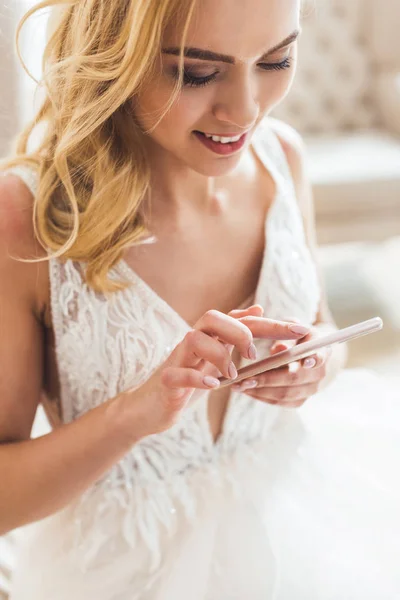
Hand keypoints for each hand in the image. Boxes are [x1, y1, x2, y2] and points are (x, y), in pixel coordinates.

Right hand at [127, 308, 310, 436]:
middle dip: (239, 330)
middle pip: (213, 318)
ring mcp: (177, 359)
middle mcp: (192, 342)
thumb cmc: (187, 380)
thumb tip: (258, 309)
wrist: (152, 406)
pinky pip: (178, 373)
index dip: (271, 324)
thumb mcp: (216, 357)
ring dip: (218, 354)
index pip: (242, 320)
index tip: (300, 331)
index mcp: (209, 337)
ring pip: (193, 338)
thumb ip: (235, 335)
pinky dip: (196, 378)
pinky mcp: (166, 381)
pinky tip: (211, 386)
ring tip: (232, 374)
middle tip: (253, 353)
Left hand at [231, 316, 331, 407]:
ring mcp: (310, 389)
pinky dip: (262, 397)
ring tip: (239, 386)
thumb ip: (285, 333)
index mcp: (320, 350)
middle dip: (269, 379)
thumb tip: (280, 348)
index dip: (314, 359)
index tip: (304, 361)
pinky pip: (281, 402)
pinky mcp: (300, 400)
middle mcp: (319, 372)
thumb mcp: (292, 328)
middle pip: (295, 378)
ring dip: (261, 391)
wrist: (307, 353)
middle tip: (245, 379)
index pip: (320, 356)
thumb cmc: (295, 336)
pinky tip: (247, 391)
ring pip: (286, 394)